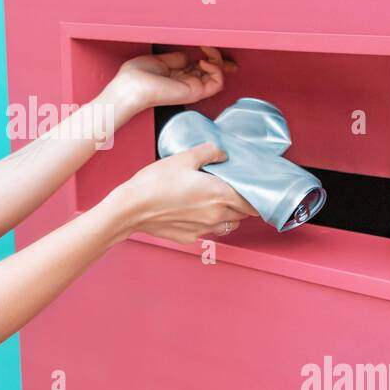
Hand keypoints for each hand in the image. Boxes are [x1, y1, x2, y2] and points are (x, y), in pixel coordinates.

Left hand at [106, 45, 238, 114]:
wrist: (131, 86)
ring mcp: (192, 88)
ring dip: (217, 59)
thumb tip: (189, 54)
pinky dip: (216, 70)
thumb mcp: (160, 60)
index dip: (210, 56)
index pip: (201, 66)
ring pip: (218, 76)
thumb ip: (177, 58)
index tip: (210, 44)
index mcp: (178, 75)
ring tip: (207, 48)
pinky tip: (204, 61)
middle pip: (213, 70)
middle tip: (212, 45)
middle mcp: (187, 82)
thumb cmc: (138, 75)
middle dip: (219, 57)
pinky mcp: (195, 92)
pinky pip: (217, 83)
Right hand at [107, 141, 260, 244]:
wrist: (131, 209)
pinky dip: (209, 222)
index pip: (253, 202)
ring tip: (217, 201)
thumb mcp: (183, 158)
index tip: (258, 190)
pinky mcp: (191, 237)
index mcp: (220, 194)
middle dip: (243, 204)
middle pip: (244, 214)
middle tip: (235, 191)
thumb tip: (220, 152)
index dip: (258, 196)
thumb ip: (208, 152)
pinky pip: (209, 231)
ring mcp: (204, 229)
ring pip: (228, 224)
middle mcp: (216, 215)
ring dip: (229, 215)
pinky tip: (195, 211)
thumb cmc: (155, 183)